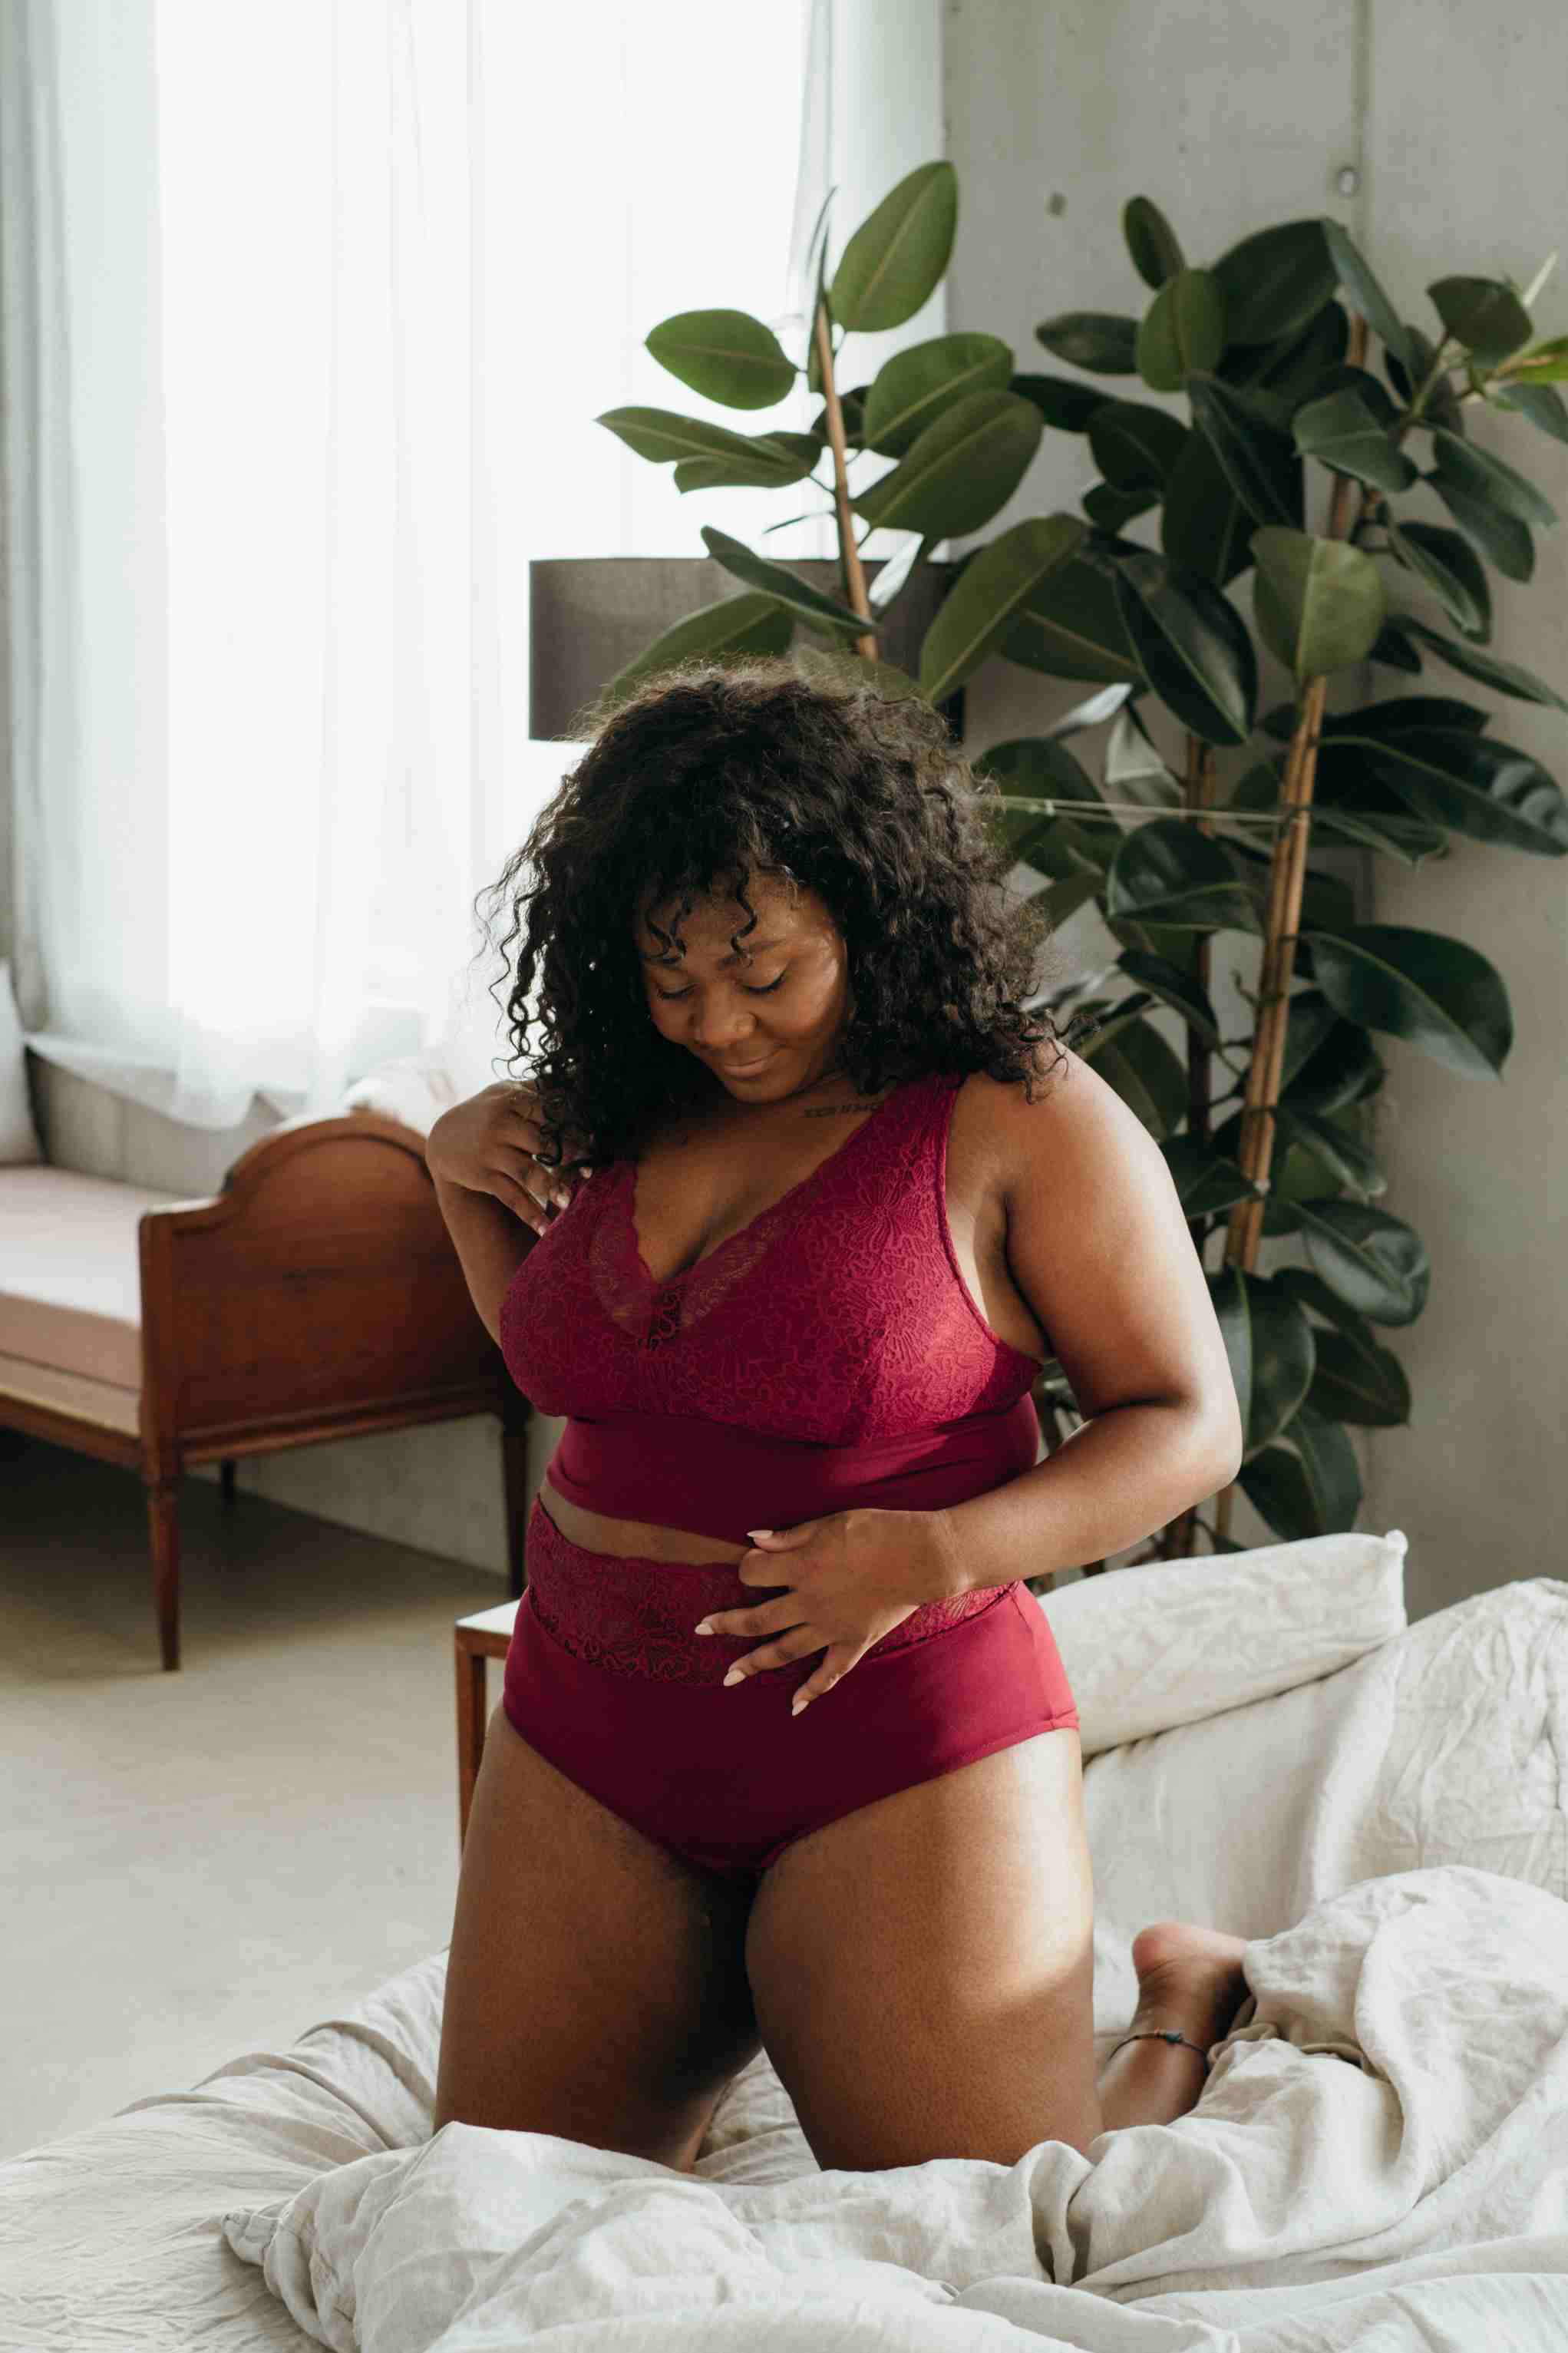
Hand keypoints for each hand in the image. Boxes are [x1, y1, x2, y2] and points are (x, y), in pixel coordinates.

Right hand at [425, 1081, 594, 1235]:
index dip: (573, 1129)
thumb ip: (537, 1090)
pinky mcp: (483, 1177)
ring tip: (570, 1202)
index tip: (593, 1142)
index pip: (549, 1114)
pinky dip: (529, 1214)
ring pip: (526, 1172)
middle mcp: (500, 1125)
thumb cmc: (487, 1113)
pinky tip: (545, 1230)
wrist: (444, 1139)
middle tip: (589, 1172)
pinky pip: (510, 1197)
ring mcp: (490, 1152)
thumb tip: (579, 1080)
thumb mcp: (506, 1094)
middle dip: (569, 1159)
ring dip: (550, 1188)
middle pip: (542, 1143)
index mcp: (511, 1100)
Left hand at [694, 1508, 940, 1715]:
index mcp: (801, 1567)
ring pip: (783, 1650)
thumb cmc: (877, 1531)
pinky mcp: (853, 1642)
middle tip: (701, 1628)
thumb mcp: (830, 1523)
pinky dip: (811, 1691)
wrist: (923, 1555)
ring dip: (753, 1663)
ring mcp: (830, 1627)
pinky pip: (829, 1673)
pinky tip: (793, 1706)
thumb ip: (790, 1536)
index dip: (746, 1568)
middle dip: (726, 1623)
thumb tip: (751, 1540)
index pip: (753, 1573)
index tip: (750, 1565)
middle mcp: (809, 1602)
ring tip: (728, 1675)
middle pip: (757, 1619)